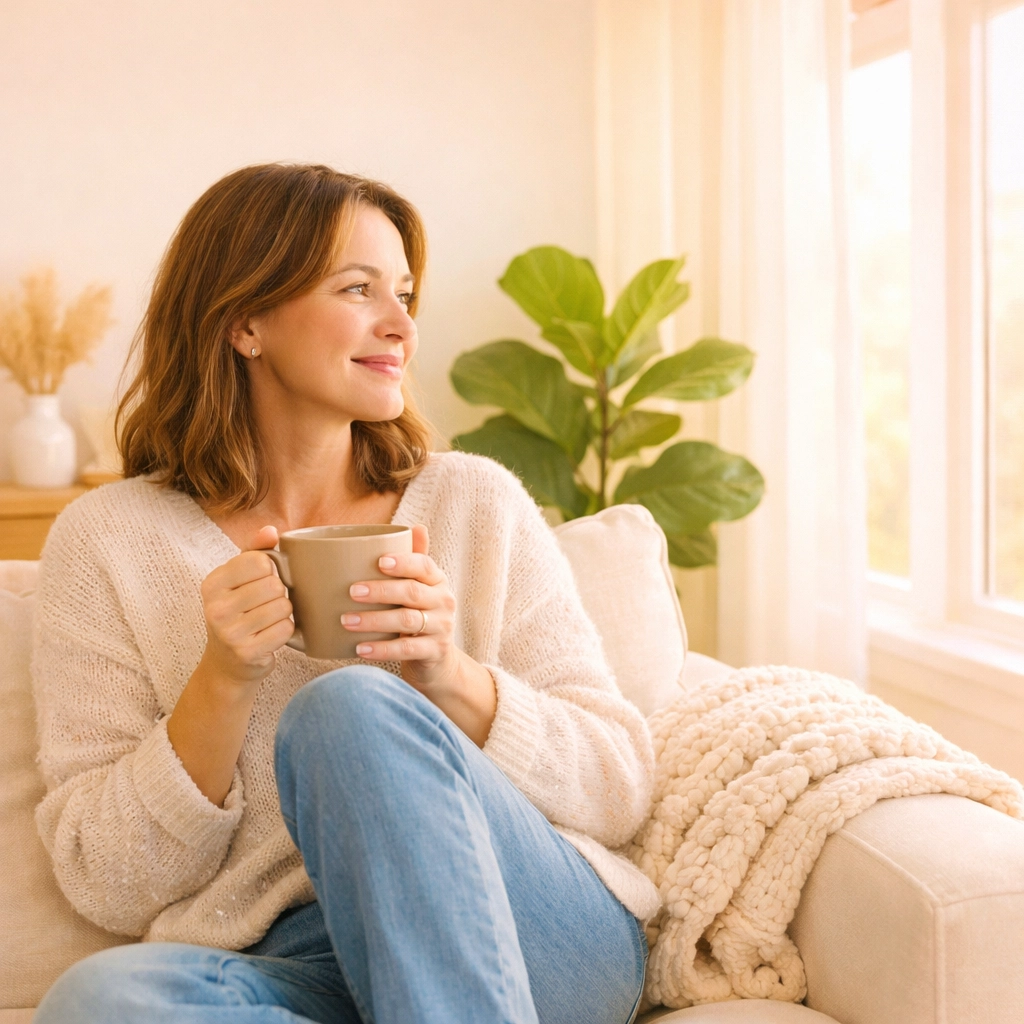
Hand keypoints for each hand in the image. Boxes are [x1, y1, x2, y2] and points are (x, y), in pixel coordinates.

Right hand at [198, 525, 294, 685]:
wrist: (227, 663)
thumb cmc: (238, 613)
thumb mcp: (238, 579)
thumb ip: (254, 551)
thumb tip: (270, 530)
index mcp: (212, 583)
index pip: (260, 561)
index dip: (270, 570)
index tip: (261, 581)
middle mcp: (216, 608)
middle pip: (274, 585)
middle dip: (279, 594)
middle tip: (267, 604)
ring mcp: (230, 633)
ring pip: (283, 607)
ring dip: (284, 613)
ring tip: (269, 619)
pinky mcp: (247, 652)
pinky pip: (286, 629)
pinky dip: (286, 631)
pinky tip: (271, 635)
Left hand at [342, 524, 460, 692]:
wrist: (437, 659)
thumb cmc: (420, 615)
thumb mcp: (420, 588)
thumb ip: (414, 560)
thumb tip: (416, 526)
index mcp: (437, 580)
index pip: (424, 566)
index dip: (403, 562)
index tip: (378, 562)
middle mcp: (444, 601)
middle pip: (412, 593)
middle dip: (380, 591)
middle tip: (351, 591)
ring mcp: (441, 628)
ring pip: (407, 621)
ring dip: (374, 620)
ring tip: (347, 621)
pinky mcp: (434, 652)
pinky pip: (406, 649)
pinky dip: (381, 649)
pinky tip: (360, 648)